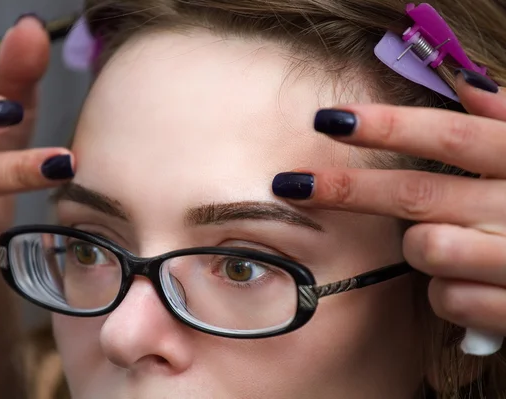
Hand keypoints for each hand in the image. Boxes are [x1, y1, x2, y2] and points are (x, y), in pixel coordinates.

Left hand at [272, 70, 505, 336]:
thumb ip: (505, 121)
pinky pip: (446, 298)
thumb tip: (462, 77)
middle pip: (415, 194)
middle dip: (346, 188)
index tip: (329, 119)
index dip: (388, 126)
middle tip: (293, 183)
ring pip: (424, 248)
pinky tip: (475, 286)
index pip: (450, 136)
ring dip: (423, 248)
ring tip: (452, 246)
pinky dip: (451, 294)